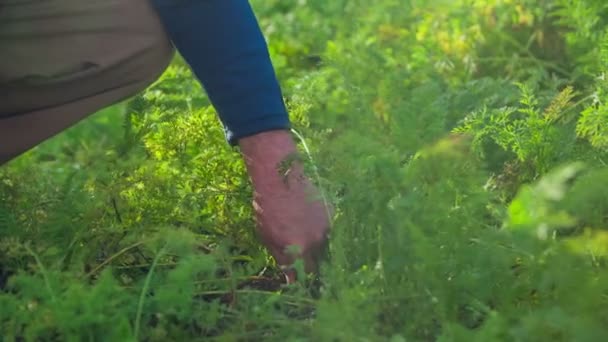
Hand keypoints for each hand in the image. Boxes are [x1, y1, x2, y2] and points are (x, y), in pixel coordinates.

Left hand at [239, 130, 329, 281]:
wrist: (281, 176)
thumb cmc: (267, 206)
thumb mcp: (267, 236)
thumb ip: (281, 258)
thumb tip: (290, 276)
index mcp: (299, 248)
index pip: (305, 275)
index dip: (302, 280)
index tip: (298, 281)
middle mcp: (317, 240)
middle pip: (319, 263)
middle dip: (312, 266)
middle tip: (303, 263)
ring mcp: (327, 225)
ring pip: (326, 246)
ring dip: (318, 248)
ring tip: (305, 240)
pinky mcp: (332, 213)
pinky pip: (330, 229)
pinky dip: (322, 231)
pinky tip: (310, 222)